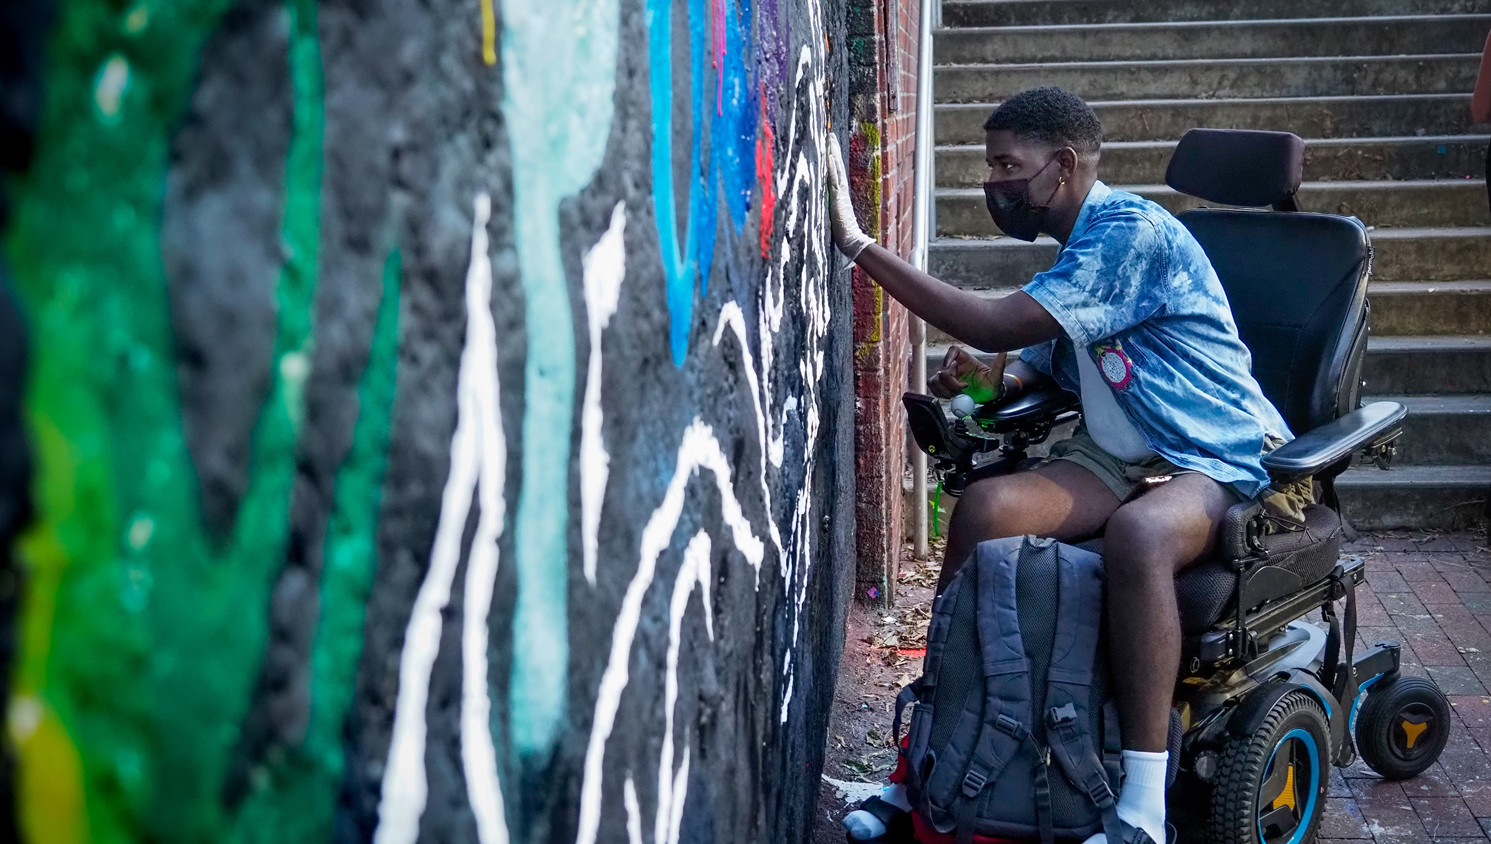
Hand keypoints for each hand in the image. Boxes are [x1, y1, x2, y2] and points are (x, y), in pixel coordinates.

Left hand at [826, 138, 873, 260]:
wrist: (851, 240)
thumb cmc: (842, 233)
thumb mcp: (831, 217)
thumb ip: (827, 208)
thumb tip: (818, 206)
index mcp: (839, 194)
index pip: (835, 172)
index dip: (833, 159)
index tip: (829, 146)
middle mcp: (841, 190)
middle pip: (837, 165)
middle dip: (833, 150)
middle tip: (830, 134)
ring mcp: (840, 193)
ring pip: (837, 168)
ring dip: (833, 153)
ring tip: (830, 138)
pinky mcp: (838, 197)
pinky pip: (834, 179)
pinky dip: (832, 168)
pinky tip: (830, 157)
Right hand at [928, 346, 1005, 403]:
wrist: (988, 395)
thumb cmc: (992, 384)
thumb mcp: (997, 375)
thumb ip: (999, 364)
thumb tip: (1004, 351)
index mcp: (965, 359)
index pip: (953, 351)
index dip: (948, 357)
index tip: (949, 367)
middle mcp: (955, 366)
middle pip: (943, 371)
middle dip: (951, 383)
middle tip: (962, 390)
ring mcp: (949, 377)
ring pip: (935, 380)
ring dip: (944, 390)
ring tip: (957, 395)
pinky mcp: (945, 387)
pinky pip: (935, 389)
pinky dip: (941, 394)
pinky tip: (952, 397)